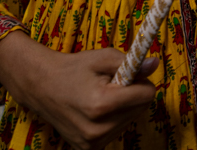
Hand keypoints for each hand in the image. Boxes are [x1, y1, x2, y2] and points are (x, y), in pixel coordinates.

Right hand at [0, 31, 157, 149]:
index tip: (128, 75)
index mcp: (101, 104)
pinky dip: (113, 119)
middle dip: (132, 94)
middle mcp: (97, 129)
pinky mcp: (88, 149)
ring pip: (130, 120)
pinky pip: (117, 131)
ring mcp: (92, 142)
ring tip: (100, 97)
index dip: (141, 81)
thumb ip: (131, 62)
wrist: (41, 87)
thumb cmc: (73, 69)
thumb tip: (154, 64)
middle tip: (110, 85)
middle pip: (140, 109)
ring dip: (123, 107)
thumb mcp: (103, 57)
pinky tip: (96, 111)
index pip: (146, 96)